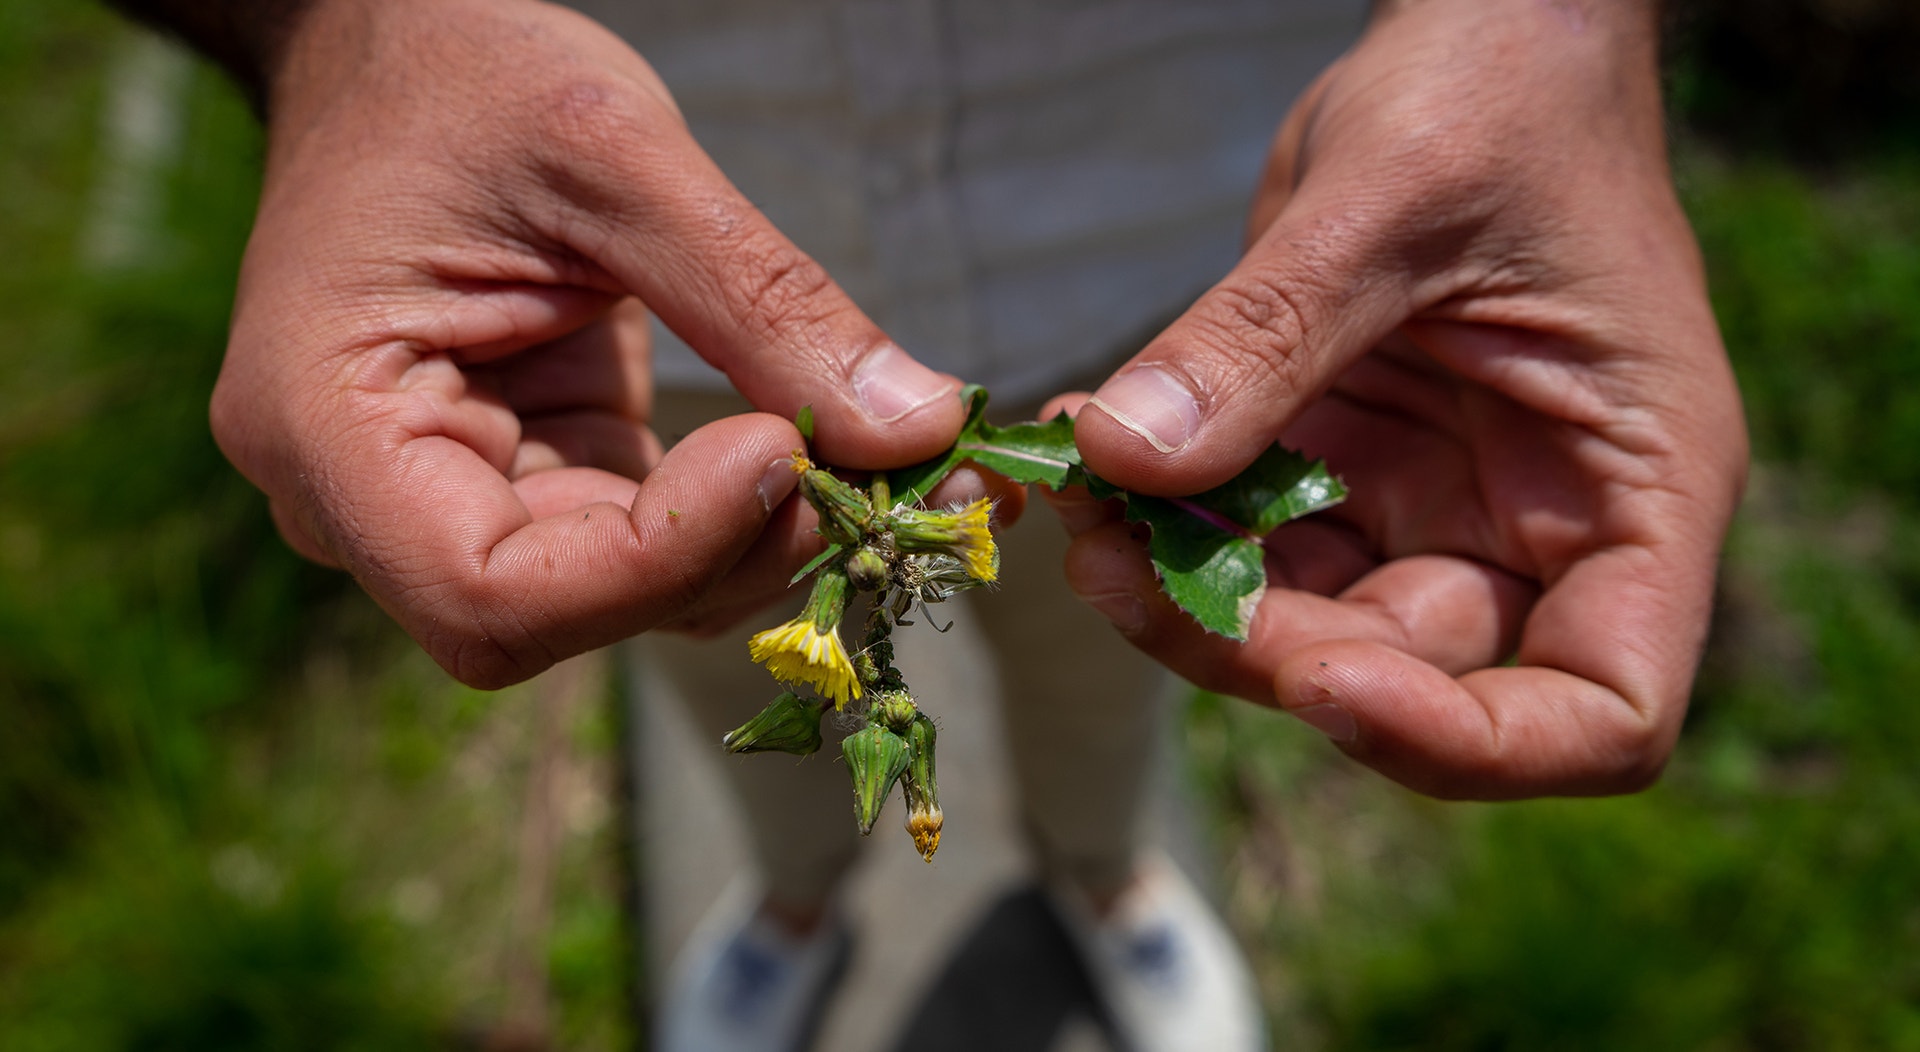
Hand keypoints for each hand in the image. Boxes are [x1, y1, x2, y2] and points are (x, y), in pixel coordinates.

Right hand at [211, 0, 966, 687]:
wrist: (400, 49)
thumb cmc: (464, 73)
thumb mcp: (614, 156)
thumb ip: (762, 299)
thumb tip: (924, 431)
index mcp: (326, 425)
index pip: (487, 592)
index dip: (653, 557)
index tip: (774, 447)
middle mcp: (369, 501)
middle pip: (568, 614)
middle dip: (738, 553)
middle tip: (891, 471)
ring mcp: (454, 501)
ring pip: (630, 597)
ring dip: (768, 544)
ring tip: (893, 459)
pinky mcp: (540, 479)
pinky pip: (656, 544)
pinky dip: (756, 510)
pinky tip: (843, 451)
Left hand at [1056, 0, 1747, 798]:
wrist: (1485, 29)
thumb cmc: (1498, 92)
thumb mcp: (1387, 198)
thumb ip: (1262, 337)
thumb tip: (1122, 457)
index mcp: (1637, 487)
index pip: (1606, 713)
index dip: (1470, 744)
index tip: (1325, 682)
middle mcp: (1546, 524)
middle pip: (1416, 680)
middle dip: (1264, 649)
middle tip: (1124, 567)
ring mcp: (1441, 505)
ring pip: (1313, 627)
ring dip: (1189, 597)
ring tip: (1085, 514)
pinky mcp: (1352, 470)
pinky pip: (1255, 543)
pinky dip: (1173, 525)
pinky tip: (1095, 466)